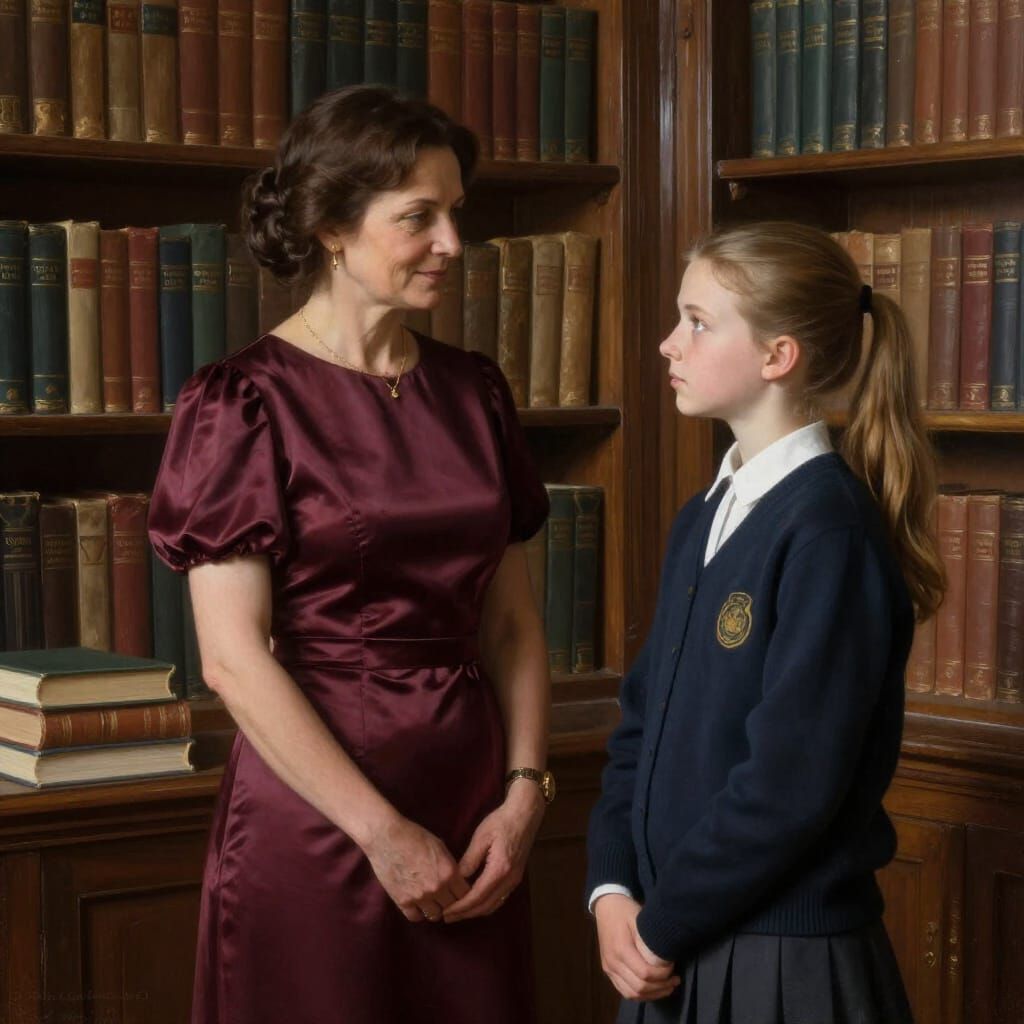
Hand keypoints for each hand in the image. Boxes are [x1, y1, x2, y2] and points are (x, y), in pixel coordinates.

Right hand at [361, 813, 469, 922]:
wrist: (386, 837)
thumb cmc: (414, 835)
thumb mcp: (440, 846)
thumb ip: (450, 865)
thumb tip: (457, 877)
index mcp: (449, 872)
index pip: (465, 893)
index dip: (463, 893)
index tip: (459, 891)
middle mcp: (437, 887)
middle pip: (452, 907)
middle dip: (451, 902)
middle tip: (447, 897)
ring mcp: (419, 897)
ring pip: (435, 916)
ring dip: (436, 909)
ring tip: (433, 902)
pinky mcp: (402, 901)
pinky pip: (415, 917)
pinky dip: (419, 913)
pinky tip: (419, 905)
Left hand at [443, 780, 545, 922]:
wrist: (525, 814)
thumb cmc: (501, 822)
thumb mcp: (480, 838)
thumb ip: (469, 860)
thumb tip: (457, 880)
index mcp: (499, 870)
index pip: (477, 897)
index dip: (460, 908)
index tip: (445, 912)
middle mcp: (509, 880)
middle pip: (486, 906)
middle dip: (466, 914)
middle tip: (447, 917)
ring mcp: (515, 880)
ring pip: (494, 905)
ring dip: (476, 911)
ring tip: (458, 912)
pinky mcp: (516, 877)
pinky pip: (499, 898)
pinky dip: (485, 904)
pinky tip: (474, 902)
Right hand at [594, 894, 678, 1001]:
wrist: (606, 905)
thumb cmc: (625, 910)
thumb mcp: (640, 919)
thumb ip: (650, 941)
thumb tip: (667, 959)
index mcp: (621, 949)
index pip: (645, 973)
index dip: (662, 975)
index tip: (673, 967)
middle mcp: (613, 963)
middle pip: (639, 987)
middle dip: (661, 987)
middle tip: (675, 980)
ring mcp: (609, 968)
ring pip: (631, 994)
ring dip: (652, 994)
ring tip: (667, 987)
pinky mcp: (608, 970)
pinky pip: (624, 991)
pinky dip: (640, 995)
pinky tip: (652, 989)